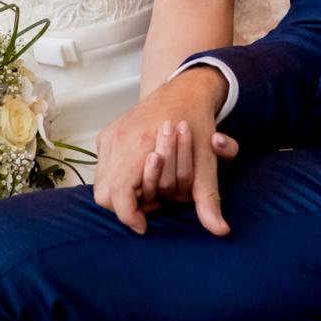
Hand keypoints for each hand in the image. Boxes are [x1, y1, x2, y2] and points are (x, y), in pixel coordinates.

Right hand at [93, 66, 236, 235]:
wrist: (186, 90)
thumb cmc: (196, 123)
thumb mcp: (206, 163)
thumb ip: (208, 198)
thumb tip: (220, 230)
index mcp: (140, 146)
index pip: (118, 196)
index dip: (129, 216)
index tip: (144, 225)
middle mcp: (119, 140)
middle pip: (105, 195)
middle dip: (125, 207)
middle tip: (150, 205)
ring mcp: (110, 136)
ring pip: (100, 183)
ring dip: (120, 194)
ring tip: (146, 189)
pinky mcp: (107, 134)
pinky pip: (102, 168)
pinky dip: (116, 179)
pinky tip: (139, 176)